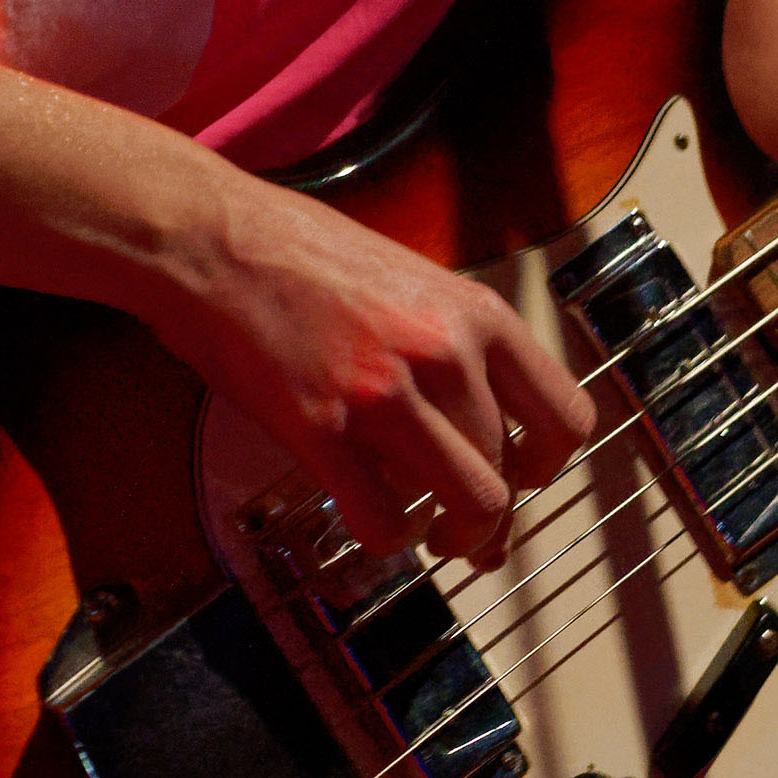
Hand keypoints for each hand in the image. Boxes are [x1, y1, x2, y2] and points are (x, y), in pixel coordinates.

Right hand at [148, 162, 591, 566]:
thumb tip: (475, 413)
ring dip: (456, 537)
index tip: (526, 477)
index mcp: (474, 313)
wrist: (212, 237)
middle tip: (468, 531)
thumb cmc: (298, 252)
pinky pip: (384, 519)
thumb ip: (452, 343)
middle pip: (509, 471)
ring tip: (432, 537)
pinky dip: (390, 540)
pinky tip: (380, 530)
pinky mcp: (323, 430)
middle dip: (493, 516)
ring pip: (470, 503)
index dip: (550, 464)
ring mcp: (386, 393)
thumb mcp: (411, 279)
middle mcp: (445, 353)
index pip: (564, 413)